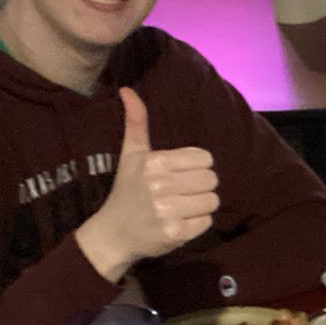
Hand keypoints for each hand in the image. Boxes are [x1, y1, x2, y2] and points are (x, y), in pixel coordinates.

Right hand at [75, 88, 219, 283]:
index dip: (197, 168)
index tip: (180, 176)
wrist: (113, 234)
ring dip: (201, 206)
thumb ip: (136, 123)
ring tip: (181, 208)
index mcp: (155, 162)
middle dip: (200, 187)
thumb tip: (127, 90)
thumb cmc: (127, 191)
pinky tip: (179, 223)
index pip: (205, 159)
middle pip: (211, 180)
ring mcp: (168, 211)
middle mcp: (161, 185)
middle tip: (181, 194)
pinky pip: (207, 222)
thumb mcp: (131, 155)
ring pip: (212, 201)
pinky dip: (197, 224)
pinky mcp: (175, 234)